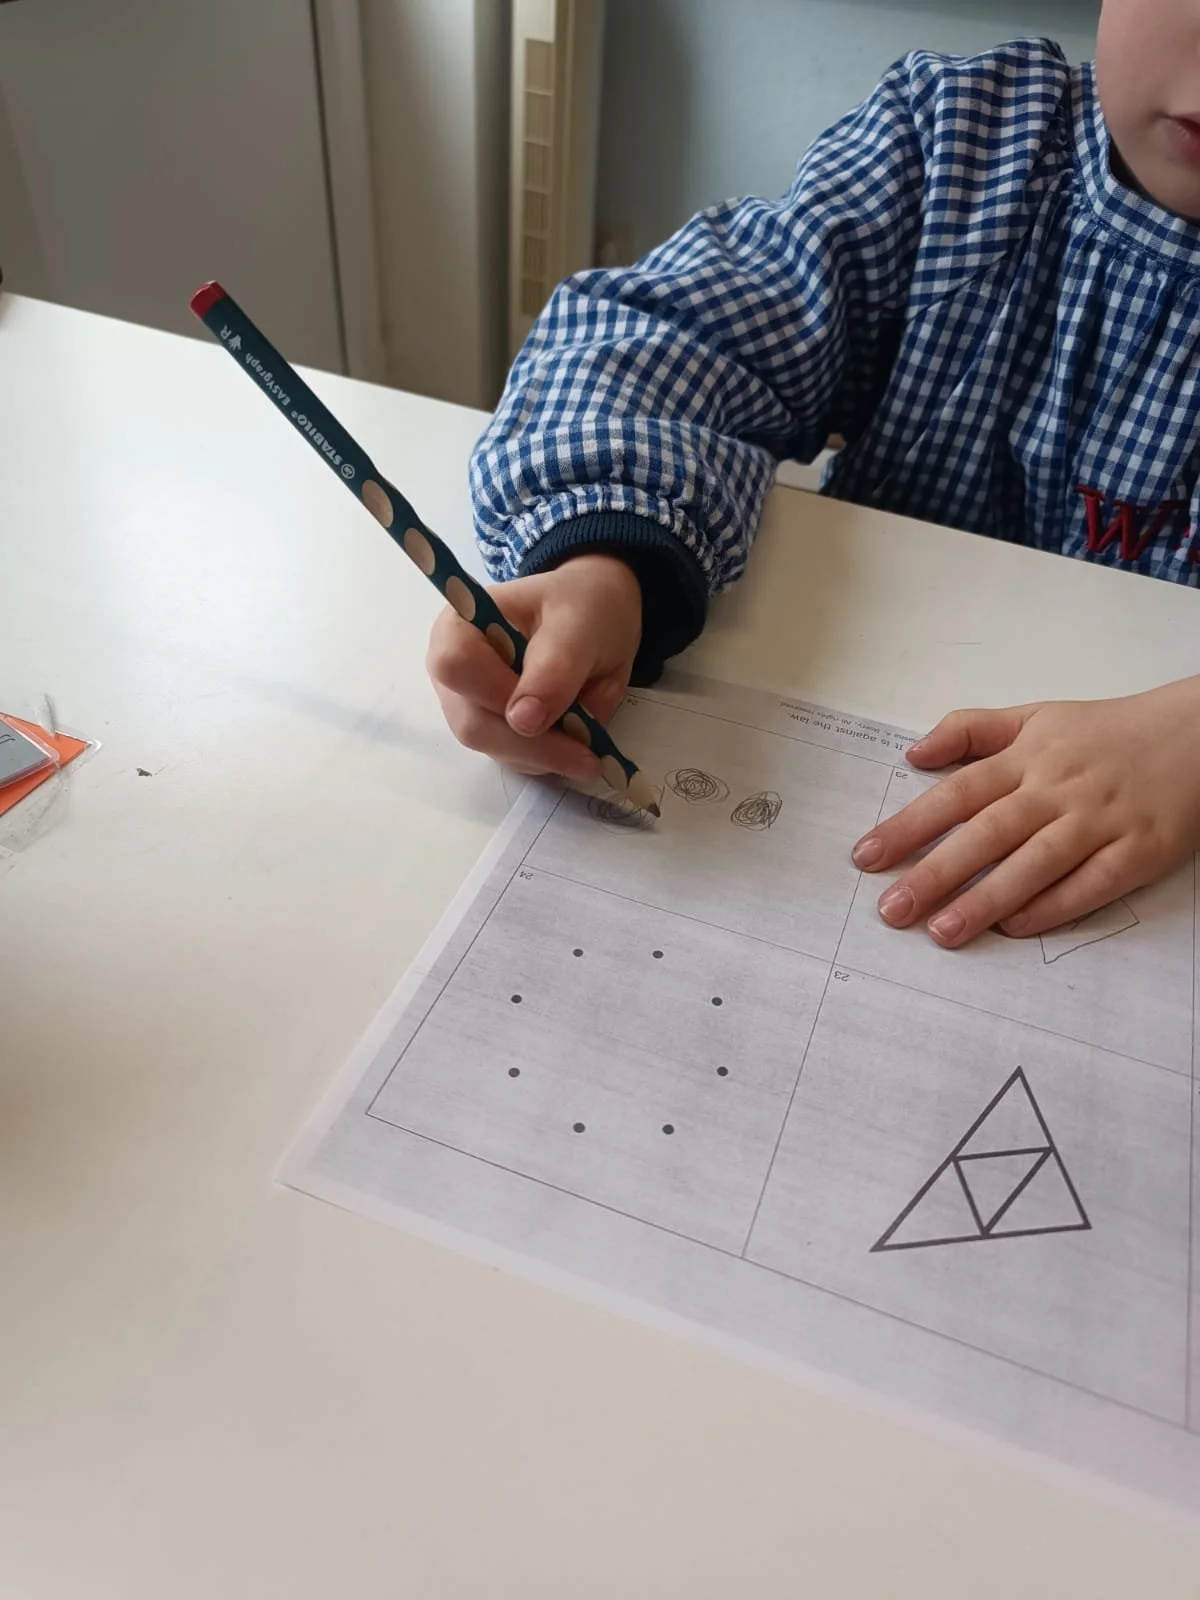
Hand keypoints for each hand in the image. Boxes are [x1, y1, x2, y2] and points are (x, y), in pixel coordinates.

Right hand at [427, 553, 641, 779]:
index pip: (456, 667)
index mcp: (460, 627)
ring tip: (588, 742)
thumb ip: (555, 667)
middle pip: (472, 723)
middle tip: (588, 756)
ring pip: (495, 749)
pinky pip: (514, 759)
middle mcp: (454, 673)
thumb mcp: (580, 626)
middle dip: (533, 744)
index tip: (550, 709)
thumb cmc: (583, 608)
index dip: (496, 694)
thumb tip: (524, 721)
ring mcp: (470, 707)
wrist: (598, 617)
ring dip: (545, 755)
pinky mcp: (494, 732)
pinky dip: (549, 759)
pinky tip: (575, 742)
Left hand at [851, 676, 1199, 946]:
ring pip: (1033, 864)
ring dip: (985, 900)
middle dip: (934, 872)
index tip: (866, 855)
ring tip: (941, 931)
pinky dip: (1052, 907)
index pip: (956, 794)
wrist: (1199, 735)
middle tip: (892, 910)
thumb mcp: (1036, 716)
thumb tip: (913, 753)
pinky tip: (1014, 926)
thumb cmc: (1106, 732)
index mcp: (1027, 758)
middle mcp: (1057, 790)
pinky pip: (1089, 885)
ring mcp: (1099, 822)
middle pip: (986, 833)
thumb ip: (971, 731)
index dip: (909, 825)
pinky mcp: (1138, 851)